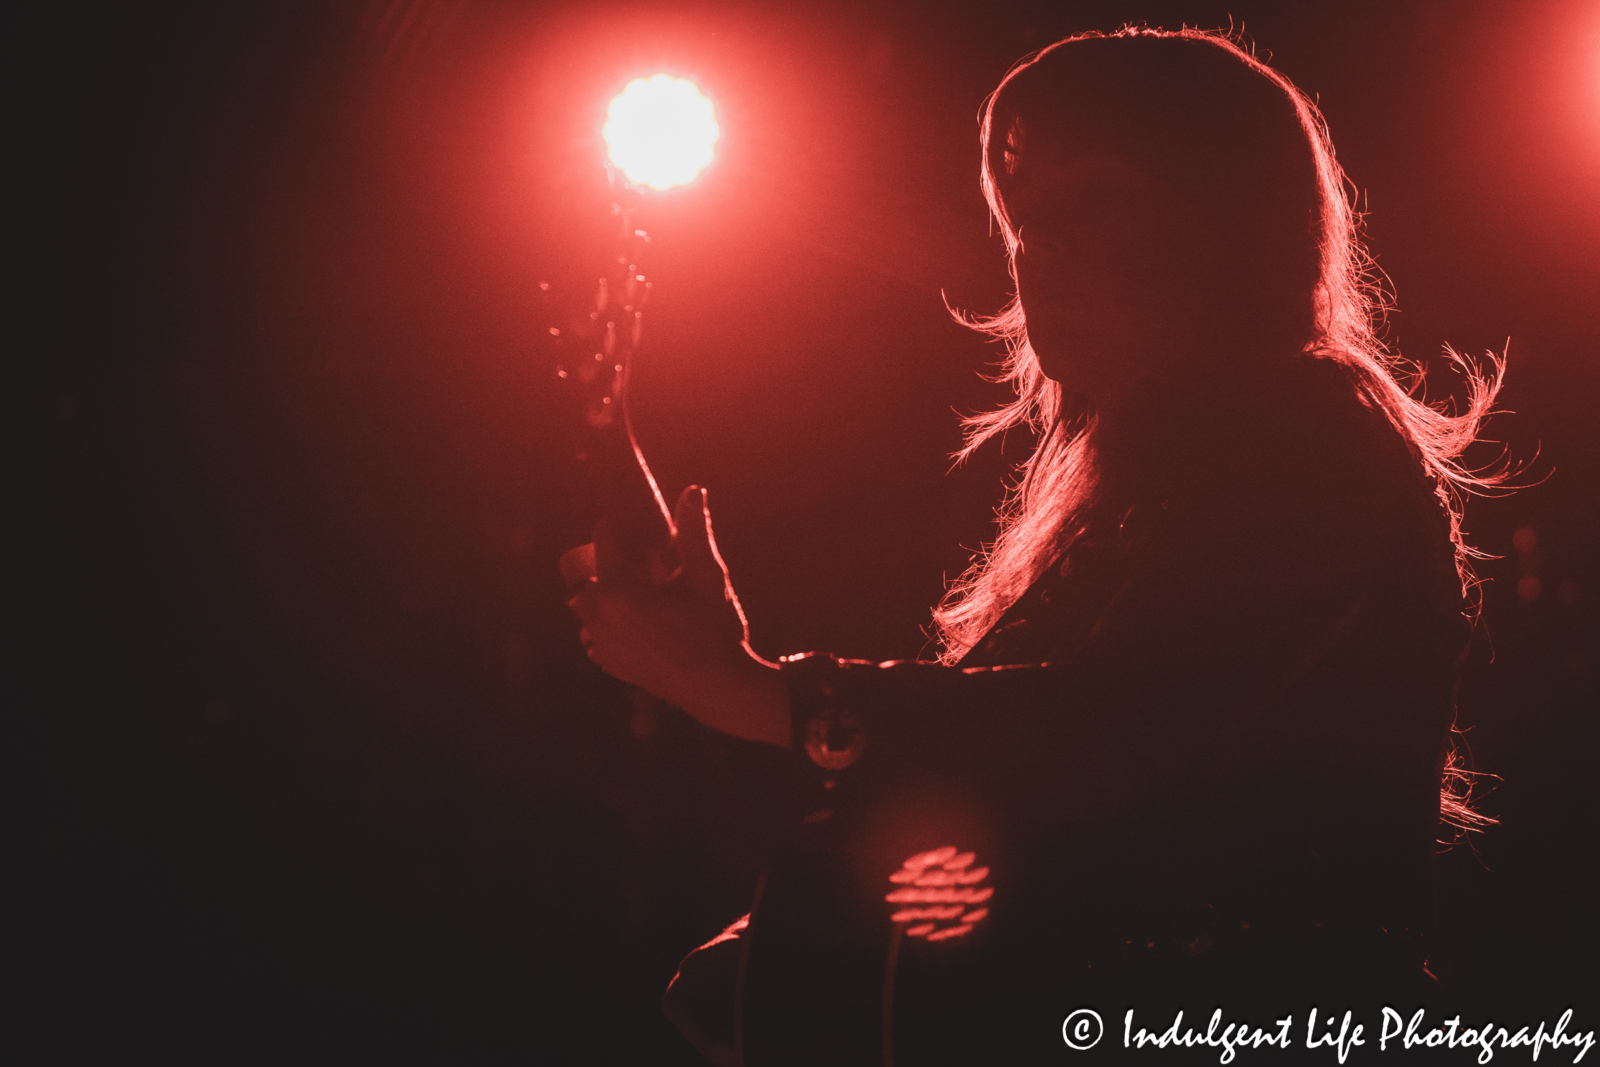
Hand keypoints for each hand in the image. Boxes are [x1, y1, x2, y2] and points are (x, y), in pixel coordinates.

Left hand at [563, 486, 790, 746]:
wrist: (720, 687)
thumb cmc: (714, 628)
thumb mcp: (707, 575)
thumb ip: (695, 531)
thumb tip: (693, 491)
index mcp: (617, 589)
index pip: (602, 537)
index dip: (618, 524)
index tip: (634, 523)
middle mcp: (599, 616)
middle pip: (583, 574)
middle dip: (604, 560)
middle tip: (636, 558)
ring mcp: (601, 644)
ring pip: (586, 606)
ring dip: (603, 593)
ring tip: (638, 591)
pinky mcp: (610, 663)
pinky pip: (595, 634)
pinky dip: (608, 623)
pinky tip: (637, 621)